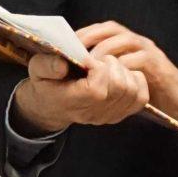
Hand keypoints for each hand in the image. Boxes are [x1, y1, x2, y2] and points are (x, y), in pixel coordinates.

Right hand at [9, 48, 146, 134]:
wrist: (53, 104)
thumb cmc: (47, 83)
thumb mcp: (36, 70)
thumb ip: (46, 65)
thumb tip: (62, 65)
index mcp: (72, 102)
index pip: (98, 89)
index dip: (99, 68)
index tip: (88, 60)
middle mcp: (93, 113)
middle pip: (119, 87)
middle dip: (112, 66)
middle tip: (99, 61)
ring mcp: (108, 116)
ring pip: (132, 90)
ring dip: (124, 72)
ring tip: (108, 67)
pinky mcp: (120, 114)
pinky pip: (141, 97)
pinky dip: (136, 81)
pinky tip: (120, 75)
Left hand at [78, 22, 177, 131]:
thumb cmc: (150, 91)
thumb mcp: (125, 78)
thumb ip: (108, 71)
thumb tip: (79, 72)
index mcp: (129, 43)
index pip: (104, 28)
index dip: (85, 33)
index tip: (66, 44)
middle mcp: (138, 42)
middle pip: (111, 29)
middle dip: (90, 38)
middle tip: (73, 51)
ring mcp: (149, 52)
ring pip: (122, 41)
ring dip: (102, 51)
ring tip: (88, 64)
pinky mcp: (157, 66)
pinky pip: (137, 60)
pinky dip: (120, 66)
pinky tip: (108, 76)